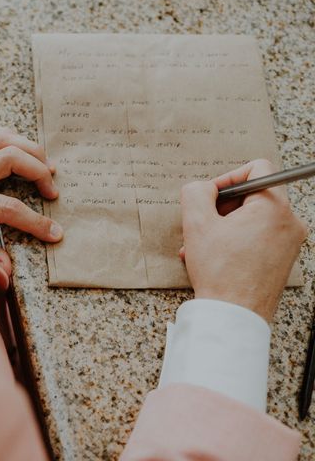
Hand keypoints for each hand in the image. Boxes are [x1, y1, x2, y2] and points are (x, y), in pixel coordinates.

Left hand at [0, 126, 62, 241]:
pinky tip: (16, 144)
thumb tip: (8, 268)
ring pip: (1, 137)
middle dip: (39, 172)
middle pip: (12, 158)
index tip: (53, 232)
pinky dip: (4, 133)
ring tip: (43, 164)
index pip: (10, 209)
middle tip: (51, 191)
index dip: (36, 222)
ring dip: (28, 148)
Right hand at [180, 159, 306, 321]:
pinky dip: (237, 240)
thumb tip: (202, 188)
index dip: (228, 178)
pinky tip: (215, 256)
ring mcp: (289, 242)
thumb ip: (195, 192)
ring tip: (203, 245)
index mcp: (273, 207)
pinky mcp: (284, 258)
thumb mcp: (196, 224)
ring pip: (254, 217)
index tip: (211, 196)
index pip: (257, 168)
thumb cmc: (220, 273)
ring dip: (225, 226)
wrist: (234, 315)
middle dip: (223, 207)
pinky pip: (259, 236)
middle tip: (204, 223)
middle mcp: (289, 222)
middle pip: (254, 195)